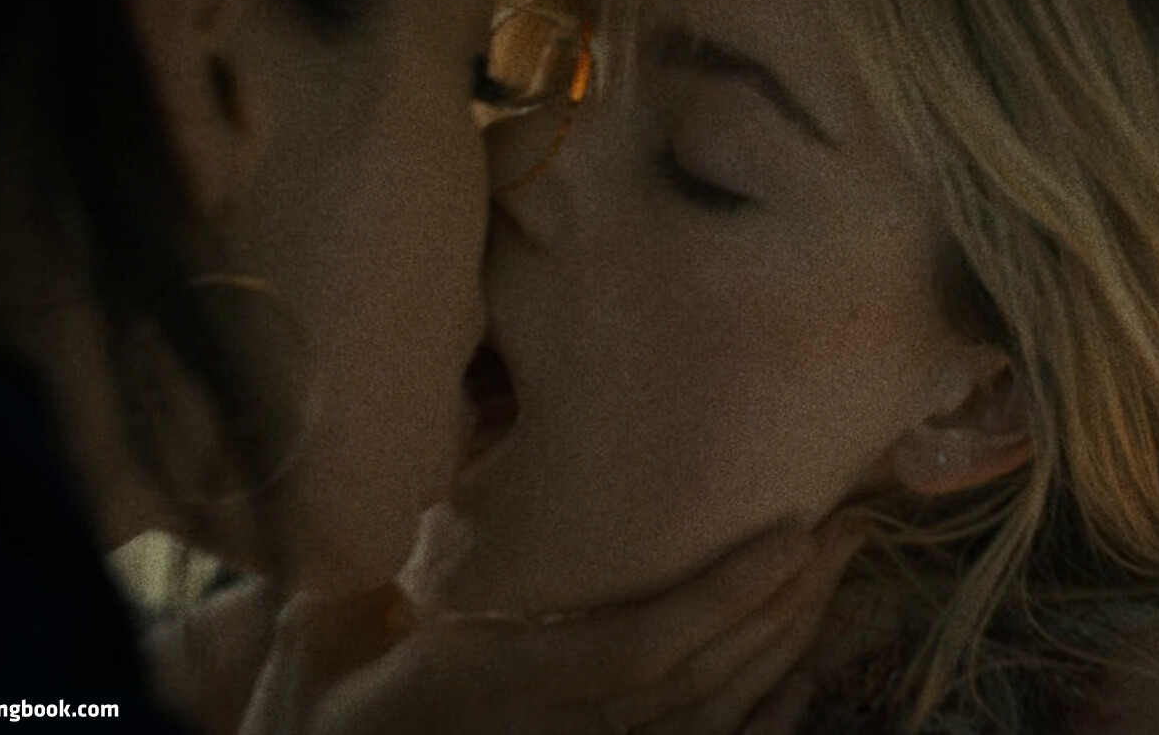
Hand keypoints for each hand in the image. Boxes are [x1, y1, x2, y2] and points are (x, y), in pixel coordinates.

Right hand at [235, 519, 864, 734]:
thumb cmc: (313, 704)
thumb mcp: (327, 623)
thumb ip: (389, 557)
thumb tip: (453, 451)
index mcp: (489, 688)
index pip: (635, 647)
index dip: (721, 594)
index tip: (789, 533)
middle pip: (698, 683)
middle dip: (780, 608)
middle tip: (845, 530)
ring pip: (711, 725)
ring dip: (786, 650)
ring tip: (839, 575)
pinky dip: (766, 719)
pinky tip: (804, 673)